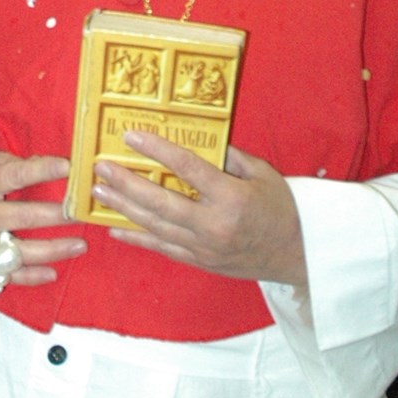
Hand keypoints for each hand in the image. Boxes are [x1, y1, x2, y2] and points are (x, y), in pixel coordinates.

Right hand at [0, 147, 86, 287]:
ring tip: (79, 245)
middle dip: (54, 215)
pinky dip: (29, 277)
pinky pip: (5, 275)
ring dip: (52, 251)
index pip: (13, 176)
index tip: (68, 167)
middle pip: (21, 218)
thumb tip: (47, 164)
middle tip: (80, 212)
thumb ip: (11, 161)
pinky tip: (52, 273)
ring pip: (18, 253)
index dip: (41, 172)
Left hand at [94, 133, 305, 290]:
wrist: (298, 255)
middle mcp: (214, 225)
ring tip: (99, 192)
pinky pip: (162, 248)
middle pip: (161, 201)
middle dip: (126, 183)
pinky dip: (137, 238)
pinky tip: (115, 228)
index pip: (187, 168)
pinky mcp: (199, 262)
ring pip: (155, 226)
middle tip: (101, 167)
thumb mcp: (261, 174)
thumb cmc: (282, 209)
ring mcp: (204, 247)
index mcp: (232, 197)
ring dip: (124, 208)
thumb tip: (197, 139)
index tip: (131, 136)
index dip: (157, 150)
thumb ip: (229, 156)